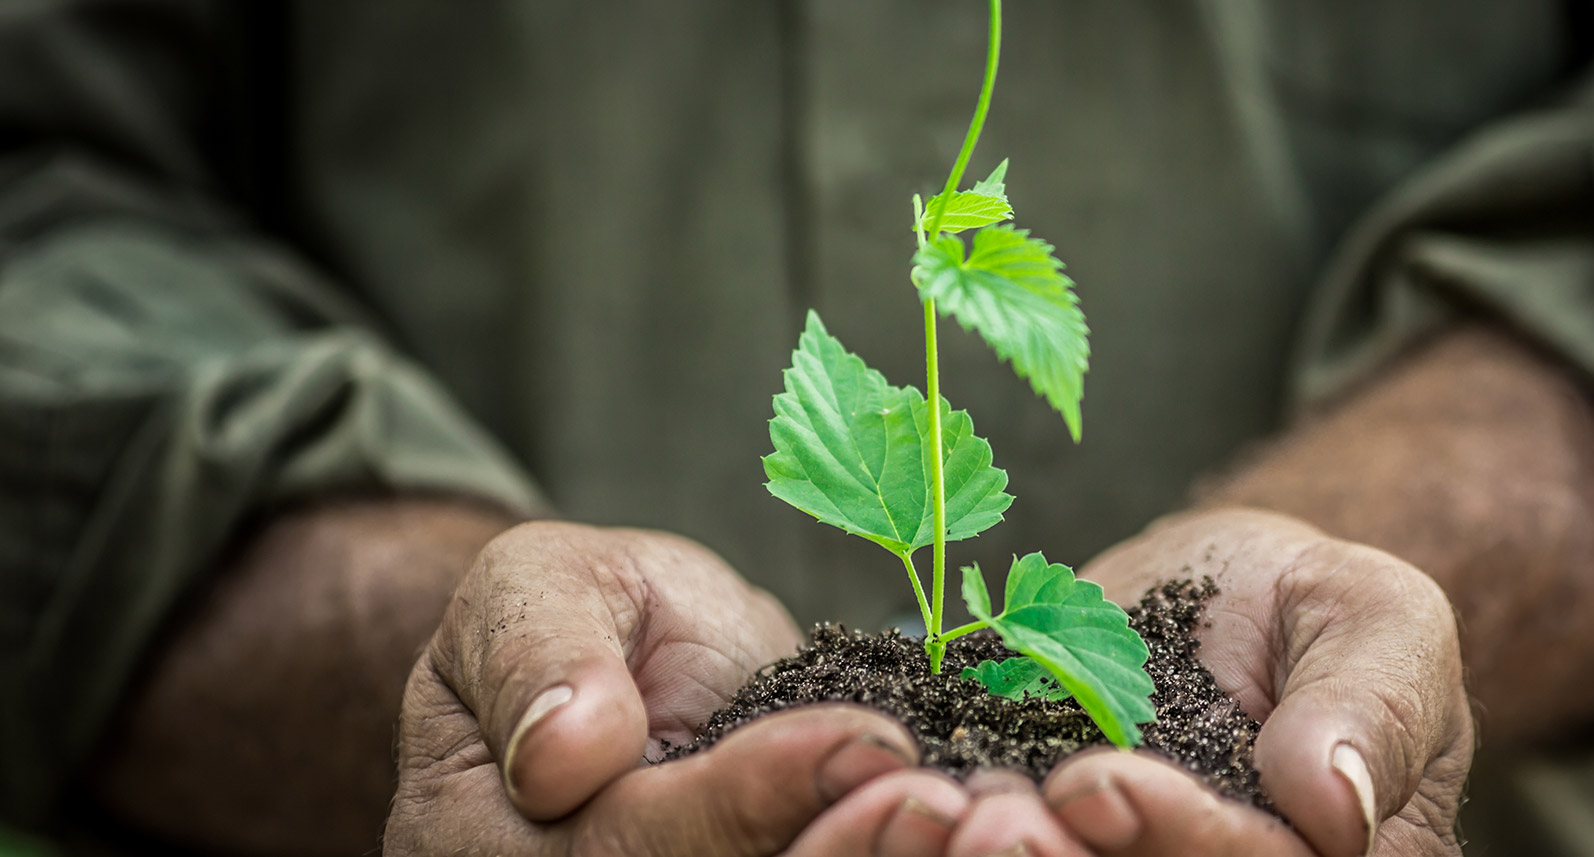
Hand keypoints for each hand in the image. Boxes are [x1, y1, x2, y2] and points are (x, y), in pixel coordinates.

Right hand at [384, 521, 969, 856]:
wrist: (632, 659)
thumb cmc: (575, 612)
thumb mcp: (538, 588)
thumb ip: (538, 652)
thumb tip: (562, 754)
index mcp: (474, 834)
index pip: (623, 842)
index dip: (743, 800)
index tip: (863, 742)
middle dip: (831, 852)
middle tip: (942, 802)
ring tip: (968, 818)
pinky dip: (882, 854)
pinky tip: (965, 827)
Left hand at [937, 508, 1472, 856]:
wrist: (1220, 594)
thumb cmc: (1316, 604)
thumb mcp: (1376, 620)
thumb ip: (1370, 707)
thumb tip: (1334, 808)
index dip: (1178, 840)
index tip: (1097, 783)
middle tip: (983, 818)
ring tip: (933, 812)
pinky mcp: (1046, 845)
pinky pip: (996, 846)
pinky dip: (935, 838)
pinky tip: (890, 804)